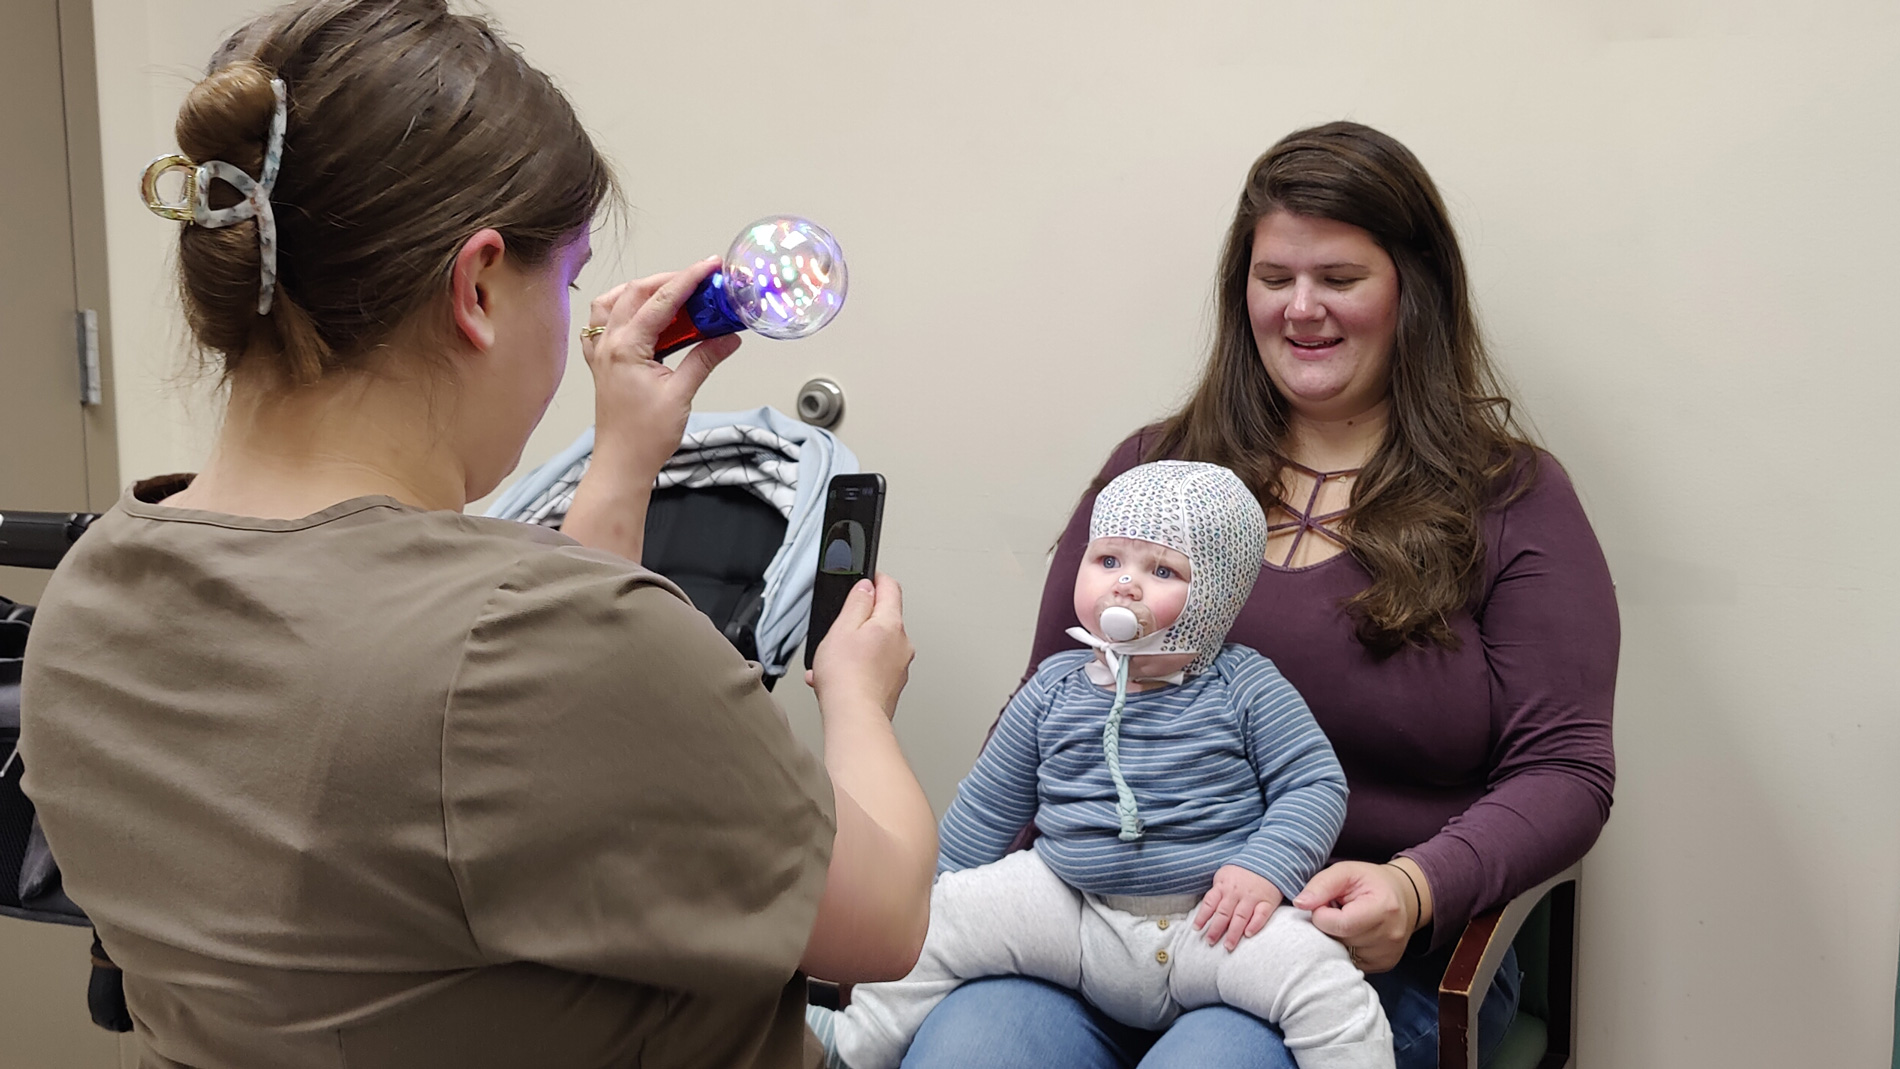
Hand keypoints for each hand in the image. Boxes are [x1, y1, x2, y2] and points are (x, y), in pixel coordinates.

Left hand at [579, 258, 741, 487]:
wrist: (622, 463)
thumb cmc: (645, 436)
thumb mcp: (681, 394)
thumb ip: (704, 359)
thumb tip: (728, 337)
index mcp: (625, 348)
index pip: (660, 301)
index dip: (688, 279)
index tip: (710, 267)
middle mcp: (607, 344)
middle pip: (634, 293)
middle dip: (668, 280)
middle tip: (699, 280)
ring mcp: (600, 352)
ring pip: (612, 302)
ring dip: (640, 291)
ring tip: (669, 293)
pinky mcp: (601, 363)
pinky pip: (602, 324)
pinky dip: (620, 310)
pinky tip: (640, 316)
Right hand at [807, 574, 913, 720]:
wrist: (854, 718)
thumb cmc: (847, 677)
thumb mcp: (842, 627)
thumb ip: (857, 602)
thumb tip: (867, 587)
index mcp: (892, 624)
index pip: (891, 588)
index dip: (876, 578)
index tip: (867, 577)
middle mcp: (902, 644)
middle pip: (885, 618)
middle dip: (862, 619)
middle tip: (841, 626)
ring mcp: (899, 666)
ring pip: (878, 645)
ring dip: (857, 647)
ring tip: (834, 660)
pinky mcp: (892, 685)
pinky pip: (875, 667)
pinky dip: (858, 667)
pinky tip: (837, 677)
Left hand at [1194, 865, 1283, 951]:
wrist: (1268, 858)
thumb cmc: (1243, 871)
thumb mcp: (1225, 875)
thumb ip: (1217, 891)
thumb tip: (1207, 910)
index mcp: (1223, 885)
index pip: (1210, 903)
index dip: (1202, 917)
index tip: (1196, 929)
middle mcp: (1236, 892)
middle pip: (1224, 913)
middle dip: (1216, 929)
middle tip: (1210, 942)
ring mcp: (1252, 897)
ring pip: (1241, 917)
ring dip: (1233, 932)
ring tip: (1228, 946)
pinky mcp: (1267, 901)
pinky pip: (1261, 914)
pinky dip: (1255, 924)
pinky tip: (1248, 934)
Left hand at [1293, 860, 1423, 973]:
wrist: (1404, 897)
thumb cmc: (1371, 881)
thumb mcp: (1346, 871)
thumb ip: (1321, 885)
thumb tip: (1300, 904)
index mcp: (1383, 909)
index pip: (1337, 924)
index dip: (1321, 913)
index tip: (1326, 903)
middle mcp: (1389, 937)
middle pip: (1337, 941)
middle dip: (1327, 926)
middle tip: (1335, 912)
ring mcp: (1386, 955)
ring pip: (1340, 954)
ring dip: (1334, 939)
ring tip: (1346, 921)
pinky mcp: (1383, 966)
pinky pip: (1349, 963)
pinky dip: (1344, 949)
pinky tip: (1351, 934)